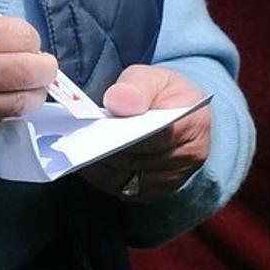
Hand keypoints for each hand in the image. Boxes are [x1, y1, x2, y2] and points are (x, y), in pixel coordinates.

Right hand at [0, 14, 56, 157]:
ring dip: (32, 94)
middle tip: (42, 66)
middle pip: (30, 70)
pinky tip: (0, 101)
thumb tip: (11, 39)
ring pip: (22, 102)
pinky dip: (8, 110)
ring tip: (26, 86)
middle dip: (44, 68)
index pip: (19, 35)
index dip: (30, 39)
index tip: (26, 42)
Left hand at [82, 64, 209, 202]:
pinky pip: (123, 189)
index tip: (98, 127)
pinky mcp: (154, 192)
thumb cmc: (163, 92)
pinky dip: (102, 176)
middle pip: (138, 160)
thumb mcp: (152, 77)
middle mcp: (188, 158)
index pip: (156, 136)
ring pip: (127, 178)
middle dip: (106, 149)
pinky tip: (86, 161)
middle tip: (77, 138)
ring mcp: (172, 179)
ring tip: (77, 148)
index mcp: (193, 124)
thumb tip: (118, 101)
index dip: (124, 134)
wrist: (177, 110)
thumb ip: (136, 87)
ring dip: (100, 165)